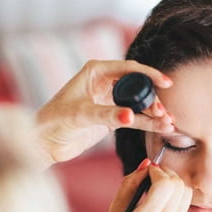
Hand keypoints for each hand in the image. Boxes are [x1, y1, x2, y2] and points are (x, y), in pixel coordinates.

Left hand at [34, 60, 174, 164]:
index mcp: (96, 72)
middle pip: (138, 86)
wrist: (43, 143)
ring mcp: (109, 101)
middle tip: (164, 112)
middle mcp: (104, 83)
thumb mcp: (81, 115)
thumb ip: (107, 116)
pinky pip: (134, 118)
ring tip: (168, 123)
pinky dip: (147, 123)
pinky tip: (161, 128)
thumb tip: (131, 117)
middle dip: (153, 98)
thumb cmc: (53, 122)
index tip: (166, 83)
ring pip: (138, 104)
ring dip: (153, 113)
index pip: (129, 69)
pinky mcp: (111, 118)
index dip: (150, 75)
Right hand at [98, 160, 191, 211]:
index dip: (157, 171)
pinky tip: (160, 200)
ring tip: (157, 185)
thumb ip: (129, 185)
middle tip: (153, 174)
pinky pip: (183, 205)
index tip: (147, 170)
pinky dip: (174, 195)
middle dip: (166, 173)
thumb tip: (146, 164)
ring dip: (173, 182)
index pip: (164, 186)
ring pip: (185, 193)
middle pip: (178, 186)